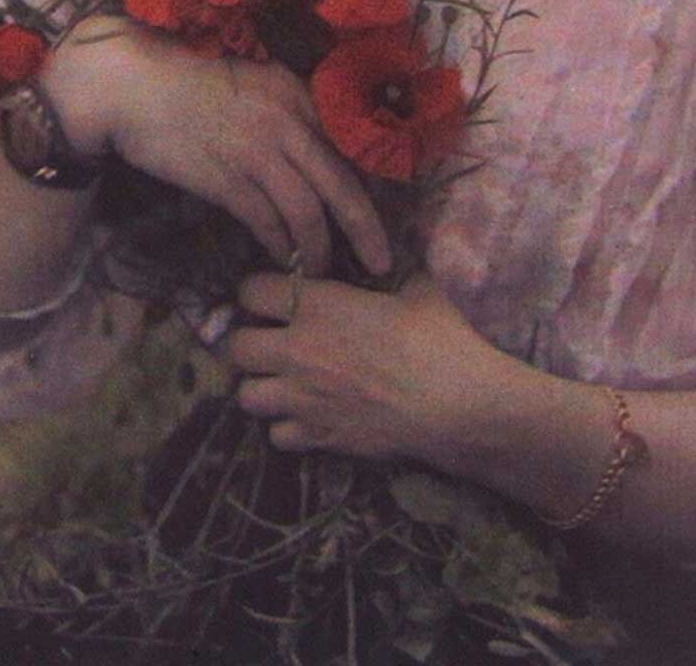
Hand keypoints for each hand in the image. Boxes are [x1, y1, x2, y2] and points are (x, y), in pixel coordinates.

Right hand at [42, 18, 390, 277]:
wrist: (134, 87)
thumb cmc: (190, 81)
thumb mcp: (254, 82)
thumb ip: (289, 111)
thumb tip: (317, 152)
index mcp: (298, 94)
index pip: (349, 148)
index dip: (369, 187)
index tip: (380, 216)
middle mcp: (287, 122)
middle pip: (342, 186)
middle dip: (367, 231)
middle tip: (383, 262)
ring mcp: (258, 153)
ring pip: (308, 213)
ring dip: (319, 250)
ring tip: (322, 272)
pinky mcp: (227, 180)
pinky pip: (268, 223)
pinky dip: (280, 246)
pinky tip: (283, 260)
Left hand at [227, 270, 501, 461]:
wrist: (459, 404)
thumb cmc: (441, 337)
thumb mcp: (416, 287)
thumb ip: (388, 273)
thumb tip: (389, 259)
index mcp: (317, 305)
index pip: (251, 290)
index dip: (258, 290)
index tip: (273, 293)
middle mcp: (298, 351)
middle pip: (236, 347)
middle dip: (247, 340)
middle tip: (269, 338)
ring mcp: (305, 399)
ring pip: (246, 396)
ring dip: (260, 386)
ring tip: (282, 380)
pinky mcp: (320, 437)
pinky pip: (277, 436)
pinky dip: (286, 426)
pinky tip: (308, 414)